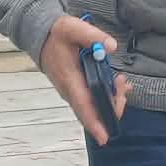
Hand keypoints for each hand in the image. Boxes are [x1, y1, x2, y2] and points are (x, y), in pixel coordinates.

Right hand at [37, 15, 128, 145]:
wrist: (41, 35)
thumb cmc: (57, 33)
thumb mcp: (73, 27)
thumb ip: (93, 35)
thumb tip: (111, 47)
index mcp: (69, 78)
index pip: (82, 104)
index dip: (94, 122)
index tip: (105, 138)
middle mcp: (70, 90)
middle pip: (92, 110)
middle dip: (113, 106)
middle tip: (123, 86)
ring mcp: (72, 91)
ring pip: (94, 106)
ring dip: (112, 99)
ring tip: (122, 82)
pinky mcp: (75, 88)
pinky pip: (92, 98)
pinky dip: (107, 95)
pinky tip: (119, 84)